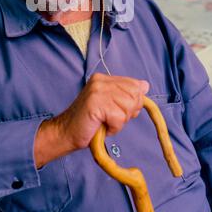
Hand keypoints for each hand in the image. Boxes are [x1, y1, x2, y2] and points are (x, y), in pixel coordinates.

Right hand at [34, 73, 148, 167]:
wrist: (66, 133)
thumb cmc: (89, 122)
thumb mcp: (110, 105)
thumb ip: (125, 94)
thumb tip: (145, 85)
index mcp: (104, 78)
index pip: (134, 85)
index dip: (132, 102)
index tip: (116, 110)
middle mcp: (101, 80)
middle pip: (134, 95)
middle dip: (127, 112)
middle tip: (110, 118)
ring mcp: (97, 90)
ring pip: (129, 107)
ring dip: (120, 121)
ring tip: (104, 122)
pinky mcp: (95, 103)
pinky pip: (119, 117)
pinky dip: (114, 128)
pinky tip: (101, 126)